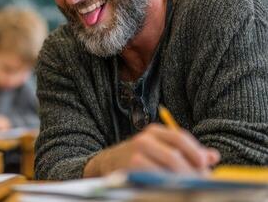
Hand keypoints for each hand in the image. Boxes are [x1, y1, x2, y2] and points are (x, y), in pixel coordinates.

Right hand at [84, 123, 219, 176]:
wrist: (109, 162)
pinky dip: (166, 186)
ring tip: (190, 188)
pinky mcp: (130, 172)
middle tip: (203, 184)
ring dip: (181, 182)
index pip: (179, 138)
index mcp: (154, 131)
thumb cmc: (140, 156)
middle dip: (191, 173)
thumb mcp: (162, 148)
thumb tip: (213, 157)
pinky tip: (173, 190)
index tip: (205, 165)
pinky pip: (154, 181)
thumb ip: (187, 151)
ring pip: (164, 171)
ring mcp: (135, 156)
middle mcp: (143, 140)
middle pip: (173, 157)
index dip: (195, 152)